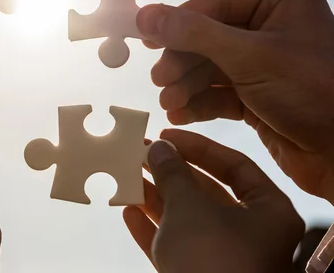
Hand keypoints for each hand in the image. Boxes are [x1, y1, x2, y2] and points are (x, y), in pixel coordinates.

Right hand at [124, 129, 304, 272]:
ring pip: (186, 219)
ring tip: (127, 177)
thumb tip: (158, 149)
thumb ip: (172, 174)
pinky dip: (151, 229)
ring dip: (155, 197)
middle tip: (140, 154)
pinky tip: (128, 212)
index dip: (197, 147)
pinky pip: (174, 245)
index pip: (233, 165)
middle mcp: (250, 235)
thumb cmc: (212, 261)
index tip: (166, 136)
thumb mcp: (189, 207)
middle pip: (205, 192)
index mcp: (268, 213)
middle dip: (169, 173)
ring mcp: (223, 258)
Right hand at [136, 0, 333, 200]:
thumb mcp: (250, 55)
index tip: (147, 41)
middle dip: (182, 61)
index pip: (214, 2)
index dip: (179, 22)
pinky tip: (180, 115)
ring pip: (210, 68)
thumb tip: (143, 14)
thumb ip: (194, 33)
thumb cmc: (312, 91)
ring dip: (186, 86)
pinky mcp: (258, 98)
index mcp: (279, 3)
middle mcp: (270, 30)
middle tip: (160, 81)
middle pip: (207, 37)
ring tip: (169, 104)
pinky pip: (219, 94)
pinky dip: (198, 104)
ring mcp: (264, 66)